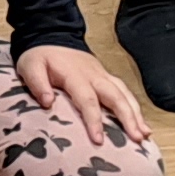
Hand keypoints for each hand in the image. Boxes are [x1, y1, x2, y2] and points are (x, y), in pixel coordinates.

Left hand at [16, 43, 151, 150]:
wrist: (51, 35)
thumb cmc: (40, 56)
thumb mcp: (30, 66)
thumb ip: (37, 83)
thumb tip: (47, 102)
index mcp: (75, 75)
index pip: (88, 100)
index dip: (94, 120)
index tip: (99, 140)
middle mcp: (94, 75)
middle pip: (116, 96)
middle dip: (128, 118)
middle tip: (137, 138)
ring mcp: (103, 75)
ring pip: (124, 93)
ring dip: (136, 114)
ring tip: (145, 135)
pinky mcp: (106, 77)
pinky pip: (124, 92)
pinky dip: (134, 107)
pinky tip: (141, 123)